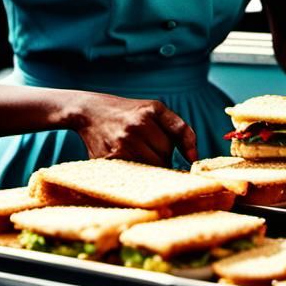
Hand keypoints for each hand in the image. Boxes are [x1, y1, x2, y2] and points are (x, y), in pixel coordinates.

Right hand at [71, 91, 197, 164]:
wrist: (91, 111)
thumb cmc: (129, 112)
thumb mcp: (155, 110)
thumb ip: (180, 129)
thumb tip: (194, 158)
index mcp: (151, 111)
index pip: (173, 142)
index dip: (174, 152)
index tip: (177, 158)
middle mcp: (136, 126)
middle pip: (162, 157)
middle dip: (160, 159)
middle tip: (149, 152)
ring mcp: (120, 144)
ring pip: (148, 168)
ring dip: (148, 167)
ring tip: (138, 155)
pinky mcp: (106, 159)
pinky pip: (130, 175)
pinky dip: (133, 173)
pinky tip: (127, 162)